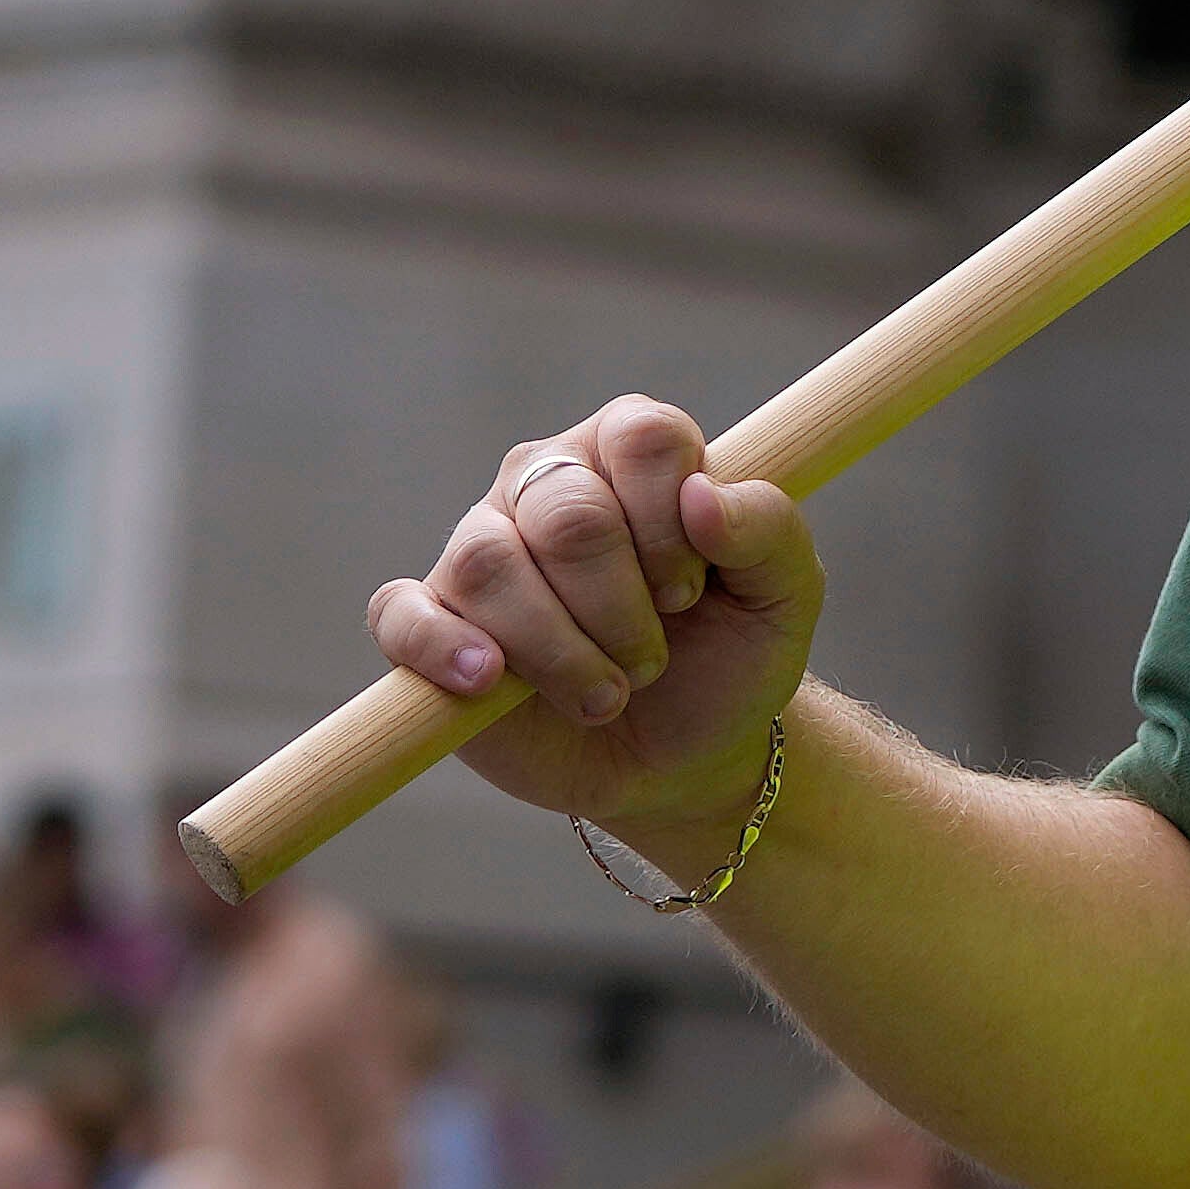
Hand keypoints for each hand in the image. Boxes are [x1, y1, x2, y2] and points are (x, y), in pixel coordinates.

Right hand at [365, 395, 826, 852]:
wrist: (686, 751)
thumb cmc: (733, 654)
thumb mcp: (786, 596)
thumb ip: (768, 531)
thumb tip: (703, 496)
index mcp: (631, 450)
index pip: (643, 437)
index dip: (673, 524)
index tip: (693, 591)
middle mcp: (548, 482)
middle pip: (568, 513)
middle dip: (622, 604)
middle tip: (652, 659)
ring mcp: (480, 548)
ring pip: (490, 565)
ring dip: (561, 648)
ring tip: (605, 696)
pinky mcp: (429, 622)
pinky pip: (403, 614)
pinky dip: (442, 647)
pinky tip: (488, 679)